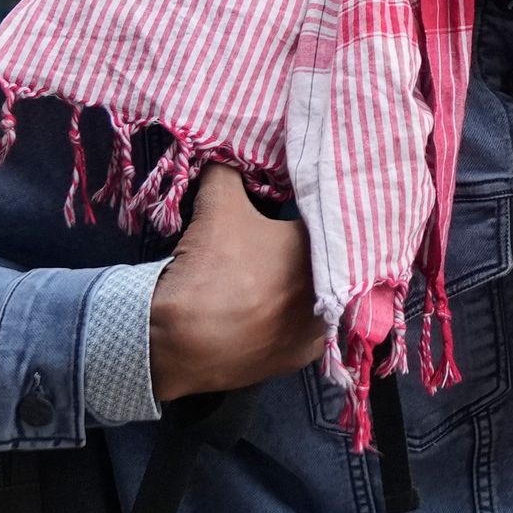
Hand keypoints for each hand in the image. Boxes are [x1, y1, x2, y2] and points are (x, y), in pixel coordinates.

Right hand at [149, 167, 323, 401]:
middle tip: (290, 238)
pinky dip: (296, 319)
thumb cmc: (208, 269)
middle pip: (329, 258)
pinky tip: (280, 309)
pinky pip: (308, 330)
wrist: (180, 341)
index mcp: (321, 248)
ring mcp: (318, 328)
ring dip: (309, 284)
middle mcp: (332, 289)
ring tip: (285, 274)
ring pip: (323, 296)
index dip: (314, 206)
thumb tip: (231, 154)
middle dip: (315, 246)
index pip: (327, 217)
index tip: (302, 202)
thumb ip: (230, 172)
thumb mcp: (217, 205)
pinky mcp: (300, 357)